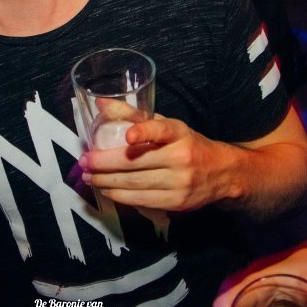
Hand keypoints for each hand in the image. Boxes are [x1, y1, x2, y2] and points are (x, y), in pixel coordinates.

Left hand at [78, 109, 233, 211]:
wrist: (221, 173)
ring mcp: (180, 182)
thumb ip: (134, 115)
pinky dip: (120, 195)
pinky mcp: (177, 202)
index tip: (128, 136)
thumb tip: (101, 103)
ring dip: (106, 181)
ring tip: (89, 177)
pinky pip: (142, 200)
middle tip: (84, 161)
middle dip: (104, 163)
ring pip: (135, 184)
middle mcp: (181, 157)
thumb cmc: (187, 144)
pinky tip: (107, 190)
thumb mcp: (167, 125)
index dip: (145, 132)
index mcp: (179, 133)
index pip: (163, 129)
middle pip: (137, 162)